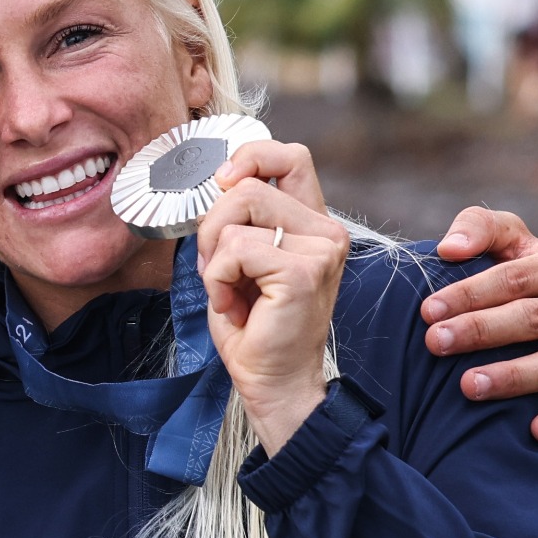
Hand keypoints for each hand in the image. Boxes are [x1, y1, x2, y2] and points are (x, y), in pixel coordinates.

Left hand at [197, 140, 348, 455]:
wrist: (271, 381)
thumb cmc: (254, 326)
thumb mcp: (242, 259)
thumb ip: (240, 218)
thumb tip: (220, 181)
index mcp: (312, 222)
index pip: (289, 156)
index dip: (250, 156)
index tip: (222, 183)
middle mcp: (325, 230)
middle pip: (248, 185)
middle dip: (212, 225)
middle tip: (218, 269)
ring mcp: (320, 249)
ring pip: (237, 213)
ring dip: (214, 257)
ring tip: (229, 290)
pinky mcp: (302, 271)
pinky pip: (234, 250)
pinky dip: (217, 279)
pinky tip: (234, 306)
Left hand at [422, 209, 537, 444]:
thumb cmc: (516, 280)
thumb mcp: (503, 244)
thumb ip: (479, 228)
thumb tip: (450, 249)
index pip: (518, 278)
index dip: (470, 293)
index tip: (428, 310)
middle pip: (534, 319)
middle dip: (481, 331)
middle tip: (434, 343)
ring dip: (512, 377)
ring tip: (467, 386)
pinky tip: (535, 430)